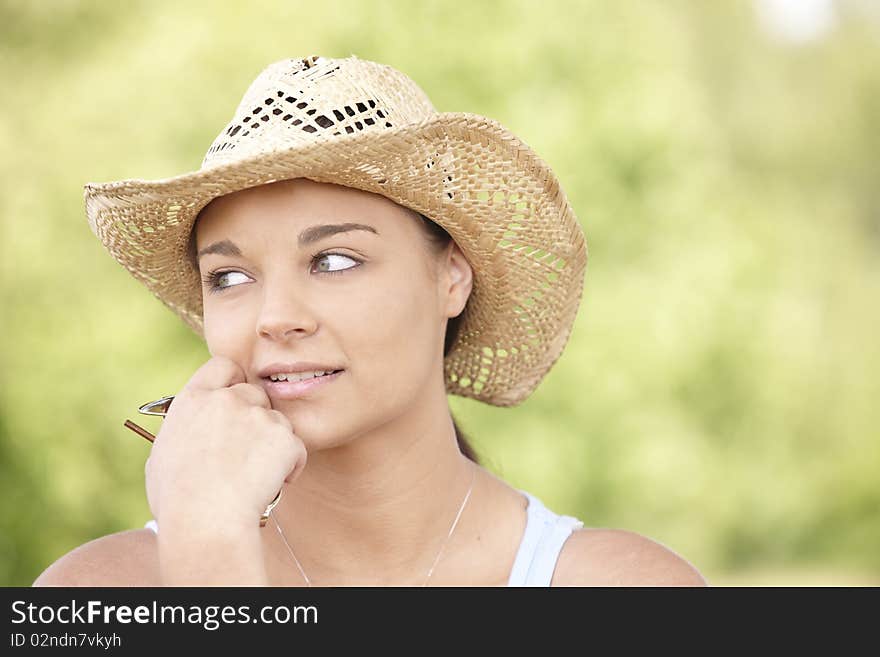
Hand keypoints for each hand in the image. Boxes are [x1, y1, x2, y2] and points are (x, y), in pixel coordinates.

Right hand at [145, 355, 306, 531]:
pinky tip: (272, 485)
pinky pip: (296, 448)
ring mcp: (258, 417)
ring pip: (277, 421)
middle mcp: (226, 400)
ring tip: (255, 476)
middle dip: (256, 417)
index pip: (222, 366)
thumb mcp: (161, 458)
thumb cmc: (177, 500)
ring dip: (273, 443)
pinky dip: (290, 466)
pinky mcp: (284, 437)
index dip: (232, 380)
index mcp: (193, 400)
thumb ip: (182, 433)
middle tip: (248, 449)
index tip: (235, 399)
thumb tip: (190, 434)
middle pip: (254, 393)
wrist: (206, 521)